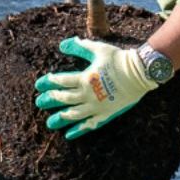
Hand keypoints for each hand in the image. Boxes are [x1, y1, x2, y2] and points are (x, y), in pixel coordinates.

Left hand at [33, 37, 158, 139]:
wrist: (140, 72)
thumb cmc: (119, 59)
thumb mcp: (98, 49)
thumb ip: (79, 47)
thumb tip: (62, 44)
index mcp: (85, 78)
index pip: (61, 81)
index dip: (49, 82)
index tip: (39, 84)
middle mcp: (88, 94)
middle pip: (64, 99)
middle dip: (50, 100)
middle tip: (39, 103)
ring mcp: (97, 106)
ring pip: (74, 114)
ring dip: (60, 118)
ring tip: (49, 123)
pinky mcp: (106, 114)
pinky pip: (90, 124)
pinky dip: (78, 130)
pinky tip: (68, 134)